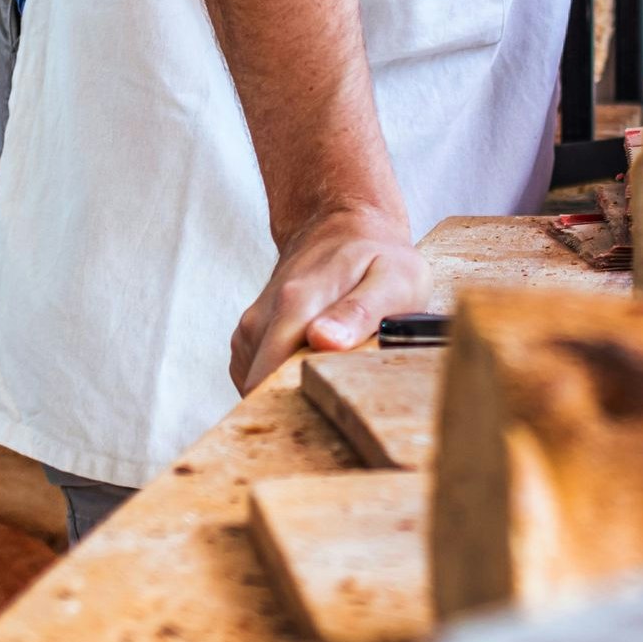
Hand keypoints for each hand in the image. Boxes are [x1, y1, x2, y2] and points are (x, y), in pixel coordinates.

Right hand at [230, 204, 429, 392]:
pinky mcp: (249, 337)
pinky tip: (314, 366)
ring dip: (292, 393)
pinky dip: (281, 383)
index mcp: (296, 304)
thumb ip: (359, 311)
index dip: (299, 407)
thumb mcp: (393, 279)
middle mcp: (263, 317)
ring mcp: (251, 328)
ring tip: (333, 374)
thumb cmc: (377, 258)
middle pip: (262, 390)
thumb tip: (324, 341)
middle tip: (341, 400)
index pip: (273, 377)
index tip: (331, 414)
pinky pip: (255, 377)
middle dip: (297, 406)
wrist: (342, 228)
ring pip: (258, 386)